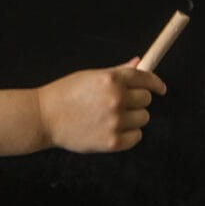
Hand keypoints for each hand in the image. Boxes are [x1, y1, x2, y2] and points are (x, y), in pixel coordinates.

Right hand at [37, 58, 165, 152]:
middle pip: (146, 99)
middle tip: (121, 103)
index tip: (160, 88)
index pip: (145, 78)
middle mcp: (115, 99)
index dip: (155, 83)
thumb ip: (117, 71)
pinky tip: (113, 129)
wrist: (44, 117)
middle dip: (137, 100)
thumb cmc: (65, 94)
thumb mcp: (90, 76)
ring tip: (113, 117)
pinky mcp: (112, 142)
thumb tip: (138, 63)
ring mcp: (115, 122)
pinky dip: (129, 134)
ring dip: (133, 117)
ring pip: (143, 118)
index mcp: (110, 79)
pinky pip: (136, 137)